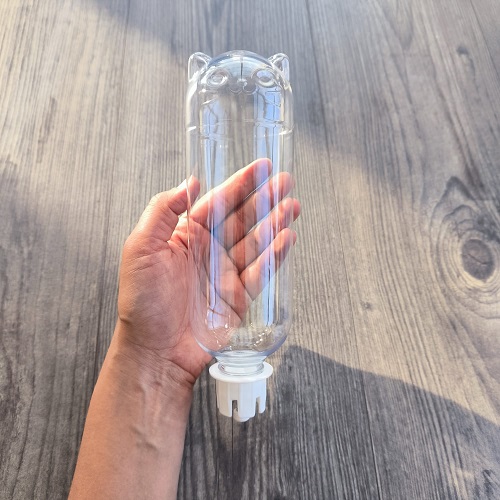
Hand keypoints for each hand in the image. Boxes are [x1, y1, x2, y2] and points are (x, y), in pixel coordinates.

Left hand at [116, 159, 299, 383]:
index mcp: (186, 236)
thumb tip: (188, 182)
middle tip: (284, 181)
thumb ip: (162, 211)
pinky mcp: (240, 296)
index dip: (239, 183)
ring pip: (256, 241)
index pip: (218, 202)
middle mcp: (209, 251)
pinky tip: (286, 239)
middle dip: (264, 198)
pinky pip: (262, 271)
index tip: (259, 167)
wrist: (156, 351)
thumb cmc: (143, 303)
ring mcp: (226, 273)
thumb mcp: (140, 249)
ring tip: (292, 206)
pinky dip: (275, 255)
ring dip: (275, 222)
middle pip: (242, 218)